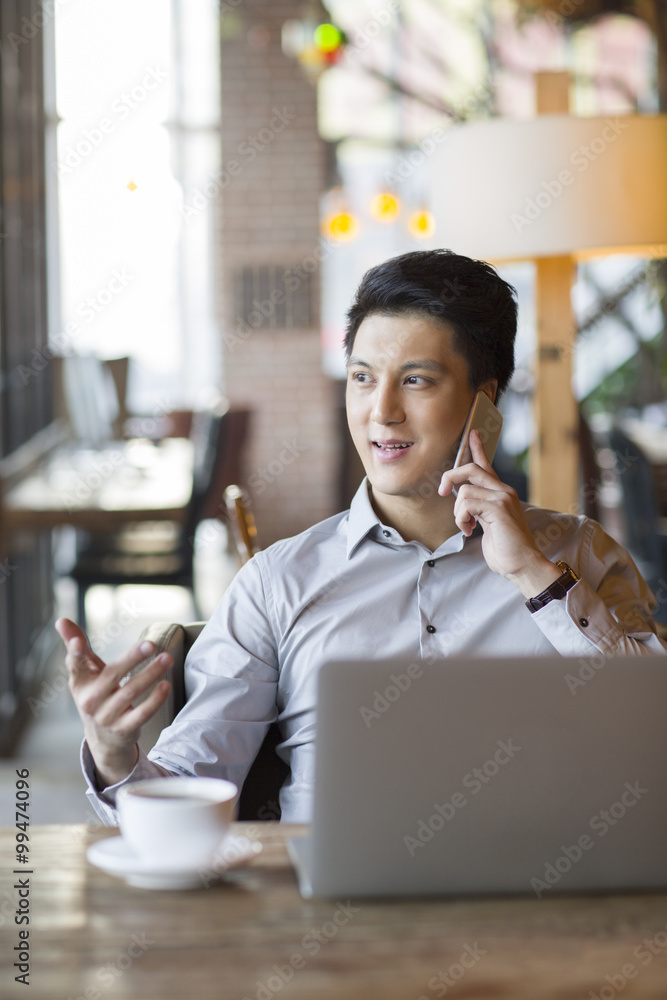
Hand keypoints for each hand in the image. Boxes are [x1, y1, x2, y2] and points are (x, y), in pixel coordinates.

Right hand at [55, 618, 172, 787]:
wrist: (103, 740)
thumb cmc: (96, 695)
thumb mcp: (86, 674)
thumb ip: (77, 647)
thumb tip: (60, 620)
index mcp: (80, 683)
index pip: (76, 666)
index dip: (75, 653)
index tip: (77, 642)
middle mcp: (91, 700)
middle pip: (112, 675)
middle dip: (132, 658)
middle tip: (151, 643)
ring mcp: (107, 717)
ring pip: (130, 692)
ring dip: (150, 674)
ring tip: (167, 658)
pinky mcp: (124, 729)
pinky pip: (141, 713)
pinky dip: (154, 699)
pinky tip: (165, 685)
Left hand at [438, 430, 561, 597]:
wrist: (522, 564)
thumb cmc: (505, 548)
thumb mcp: (487, 523)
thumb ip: (477, 508)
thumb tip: (460, 499)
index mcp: (501, 493)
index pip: (486, 465)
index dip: (478, 448)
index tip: (473, 432)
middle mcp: (503, 491)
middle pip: (470, 469)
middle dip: (450, 478)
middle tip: (442, 492)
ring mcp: (502, 498)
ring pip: (464, 490)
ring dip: (457, 512)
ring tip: (465, 526)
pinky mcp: (498, 508)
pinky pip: (466, 504)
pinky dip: (461, 518)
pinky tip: (469, 530)